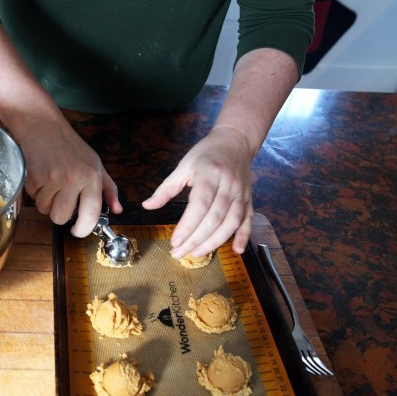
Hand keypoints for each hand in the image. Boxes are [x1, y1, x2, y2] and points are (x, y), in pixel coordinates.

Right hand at [19, 122, 121, 236]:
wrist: (43, 127)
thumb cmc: (70, 147)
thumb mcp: (95, 164)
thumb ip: (108, 189)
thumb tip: (117, 210)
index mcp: (92, 177)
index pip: (91, 214)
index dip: (84, 229)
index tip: (79, 232)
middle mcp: (73, 180)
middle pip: (61, 218)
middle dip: (59, 214)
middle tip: (60, 199)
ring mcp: (52, 179)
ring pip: (45, 210)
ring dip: (46, 202)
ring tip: (50, 184)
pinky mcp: (34, 178)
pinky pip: (34, 199)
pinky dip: (36, 192)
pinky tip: (41, 178)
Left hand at [142, 126, 254, 256]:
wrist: (235, 142)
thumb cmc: (206, 154)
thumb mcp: (183, 166)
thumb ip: (165, 189)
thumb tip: (147, 206)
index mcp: (208, 176)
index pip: (198, 206)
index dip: (187, 226)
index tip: (175, 242)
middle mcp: (227, 186)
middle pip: (213, 218)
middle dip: (196, 240)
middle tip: (180, 253)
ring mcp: (240, 194)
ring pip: (230, 223)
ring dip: (214, 242)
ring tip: (197, 254)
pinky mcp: (249, 199)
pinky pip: (248, 220)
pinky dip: (244, 236)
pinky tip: (236, 250)